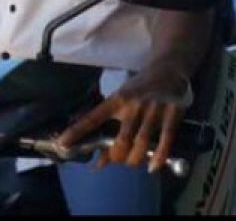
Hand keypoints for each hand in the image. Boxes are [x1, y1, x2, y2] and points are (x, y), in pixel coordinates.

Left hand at [56, 61, 191, 172]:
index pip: (92, 118)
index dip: (76, 132)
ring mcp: (153, 110)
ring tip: (132, 162)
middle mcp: (133, 105)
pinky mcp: (172, 113)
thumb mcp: (122, 100)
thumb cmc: (140, 88)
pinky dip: (158, 156)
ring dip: (135, 159)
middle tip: (117, 159)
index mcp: (116, 100)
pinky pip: (165, 140)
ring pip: (141, 143)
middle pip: (121, 140)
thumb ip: (111, 126)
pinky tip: (153, 166)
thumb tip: (99, 158)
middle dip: (117, 156)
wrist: (168, 69)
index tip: (63, 144)